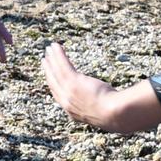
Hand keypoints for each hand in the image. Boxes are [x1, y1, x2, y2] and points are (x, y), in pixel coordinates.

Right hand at [42, 42, 160, 133]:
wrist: (114, 114)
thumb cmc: (115, 115)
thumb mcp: (103, 112)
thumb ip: (99, 106)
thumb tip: (108, 100)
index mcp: (72, 111)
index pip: (58, 95)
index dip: (53, 84)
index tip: (51, 75)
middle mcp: (67, 102)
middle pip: (54, 82)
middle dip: (48, 70)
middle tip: (45, 60)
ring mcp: (69, 91)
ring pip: (56, 71)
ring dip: (52, 58)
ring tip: (50, 48)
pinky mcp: (73, 81)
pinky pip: (63, 65)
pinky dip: (58, 55)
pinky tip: (56, 46)